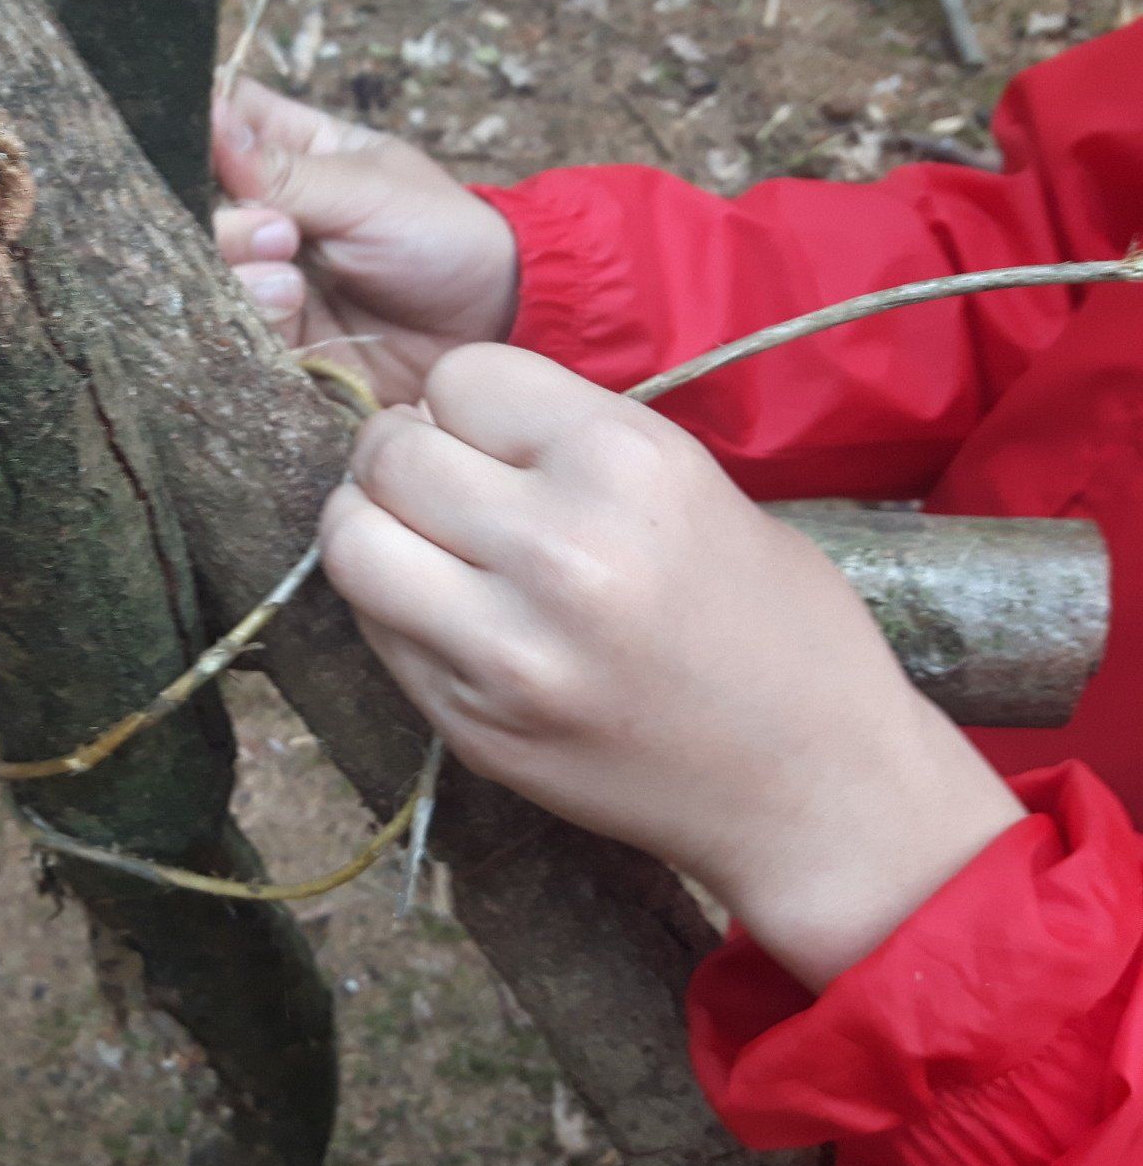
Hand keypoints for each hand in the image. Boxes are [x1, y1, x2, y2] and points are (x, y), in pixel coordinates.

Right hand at [212, 77, 518, 407]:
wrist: (489, 324)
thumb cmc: (442, 235)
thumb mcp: (364, 189)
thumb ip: (280, 168)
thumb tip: (208, 114)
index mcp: (293, 152)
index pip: (221, 121)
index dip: (196, 129)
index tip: (197, 147)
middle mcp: (269, 213)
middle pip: (198, 208)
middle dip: (226, 223)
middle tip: (277, 232)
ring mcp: (268, 275)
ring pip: (209, 273)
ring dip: (240, 274)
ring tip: (291, 280)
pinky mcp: (278, 335)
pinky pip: (236, 328)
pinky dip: (254, 319)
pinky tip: (292, 311)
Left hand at [321, 344, 1025, 988]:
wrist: (814, 789)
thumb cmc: (773, 627)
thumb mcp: (695, 487)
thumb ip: (567, 444)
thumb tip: (436, 416)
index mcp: (626, 462)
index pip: (458, 376)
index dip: (460, 401)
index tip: (482, 432)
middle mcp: (558, 547)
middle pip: (390, 453)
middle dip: (399, 455)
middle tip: (432, 483)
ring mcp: (505, 646)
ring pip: (351, 540)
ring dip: (369, 528)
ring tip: (414, 540)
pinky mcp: (470, 723)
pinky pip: (375, 628)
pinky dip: (389, 606)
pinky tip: (441, 612)